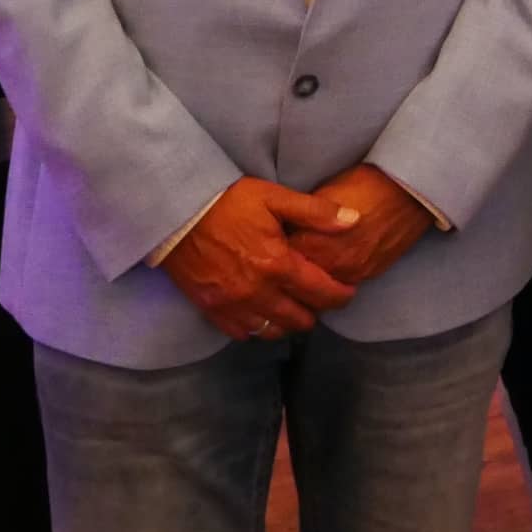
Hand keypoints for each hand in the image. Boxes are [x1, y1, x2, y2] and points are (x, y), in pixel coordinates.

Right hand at [161, 177, 360, 341]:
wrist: (177, 213)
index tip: (347, 292)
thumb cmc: (229, 202)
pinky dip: (258, 328)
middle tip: (320, 298)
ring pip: (272, 331)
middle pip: (299, 319)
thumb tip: (354, 220)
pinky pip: (242, 333)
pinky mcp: (211, 310)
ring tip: (295, 307)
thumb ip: (316, 212)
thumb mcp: (275, 197)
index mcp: (277, 264)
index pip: (321, 292)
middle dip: (316, 311)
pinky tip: (264, 313)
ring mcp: (232, 305)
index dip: (341, 295)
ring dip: (288, 322)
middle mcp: (257, 292)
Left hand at [282, 164, 434, 286]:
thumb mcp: (323, 194)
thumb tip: (283, 228)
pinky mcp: (369, 276)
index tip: (267, 248)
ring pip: (319, 293)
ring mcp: (352, 274)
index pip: (279, 261)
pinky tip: (326, 272)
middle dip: (286, 276)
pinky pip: (341, 289)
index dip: (272, 253)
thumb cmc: (364, 184)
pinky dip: (331, 284)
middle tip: (279, 267)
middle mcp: (332, 266)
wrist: (408, 190)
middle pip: (296, 284)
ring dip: (310, 285)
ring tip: (301, 273)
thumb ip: (301, 218)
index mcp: (314, 243)